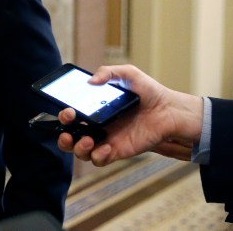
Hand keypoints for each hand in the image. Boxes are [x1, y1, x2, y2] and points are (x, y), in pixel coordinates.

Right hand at [57, 65, 202, 165]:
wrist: (170, 110)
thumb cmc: (149, 92)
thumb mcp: (128, 74)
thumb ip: (108, 72)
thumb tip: (91, 81)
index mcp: (94, 110)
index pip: (70, 117)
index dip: (63, 116)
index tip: (68, 111)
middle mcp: (96, 127)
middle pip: (69, 138)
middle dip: (62, 137)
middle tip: (69, 130)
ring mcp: (106, 140)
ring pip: (81, 152)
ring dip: (78, 148)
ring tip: (88, 140)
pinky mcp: (118, 151)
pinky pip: (100, 160)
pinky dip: (98, 156)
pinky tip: (107, 146)